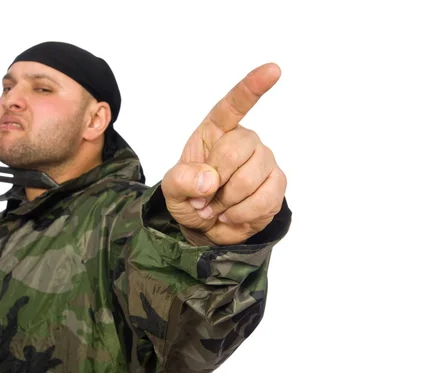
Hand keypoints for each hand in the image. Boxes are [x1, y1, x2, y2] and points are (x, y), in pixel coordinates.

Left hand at [161, 63, 286, 244]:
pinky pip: (265, 198)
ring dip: (227, 201)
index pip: (233, 105)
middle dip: (215, 180)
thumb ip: (181, 180)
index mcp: (215, 131)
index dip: (252, 87)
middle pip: (236, 149)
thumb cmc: (190, 197)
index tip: (273, 69)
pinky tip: (232, 214)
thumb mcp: (172, 190)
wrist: (207, 226)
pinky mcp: (277, 183)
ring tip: (217, 207)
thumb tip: (209, 179)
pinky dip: (242, 213)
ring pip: (250, 177)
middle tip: (203, 197)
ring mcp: (264, 160)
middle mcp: (244, 140)